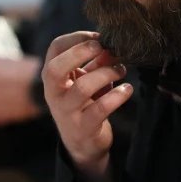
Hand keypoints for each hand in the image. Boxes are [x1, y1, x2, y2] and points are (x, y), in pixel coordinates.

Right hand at [42, 31, 131, 181]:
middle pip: (55, 68)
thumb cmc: (85, 104)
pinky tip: (127, 90)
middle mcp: (54, 93)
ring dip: (106, 74)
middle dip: (81, 52)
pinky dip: (117, 96)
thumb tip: (111, 45)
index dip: (77, 38)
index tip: (99, 38)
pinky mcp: (83, 128)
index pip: (55, 48)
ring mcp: (66, 112)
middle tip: (103, 47)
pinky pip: (100, 109)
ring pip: (83, 87)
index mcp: (53, 77)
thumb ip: (97, 62)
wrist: (83, 143)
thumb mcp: (87, 79)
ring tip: (121, 70)